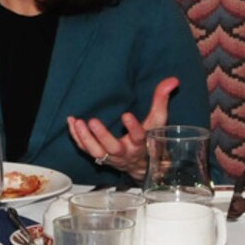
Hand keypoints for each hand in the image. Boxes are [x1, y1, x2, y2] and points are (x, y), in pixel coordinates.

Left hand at [65, 77, 179, 178]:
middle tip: (92, 121)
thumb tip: (172, 80)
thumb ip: (162, 100)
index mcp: (140, 144)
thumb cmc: (150, 138)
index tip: (126, 115)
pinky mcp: (99, 156)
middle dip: (101, 136)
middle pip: (113, 148)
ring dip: (85, 139)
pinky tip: (71, 123)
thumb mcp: (158, 120)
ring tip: (78, 122)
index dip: (133, 128)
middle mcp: (125, 153)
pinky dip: (77, 138)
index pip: (139, 137)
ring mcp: (110, 157)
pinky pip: (85, 150)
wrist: (141, 163)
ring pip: (96, 152)